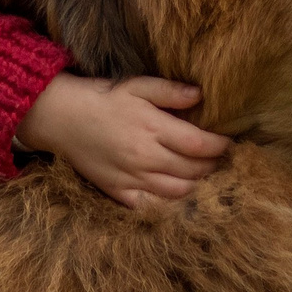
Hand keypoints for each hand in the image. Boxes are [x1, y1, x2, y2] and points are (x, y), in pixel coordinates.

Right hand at [17, 72, 230, 207]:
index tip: (230, 142)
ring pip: (177, 192)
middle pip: (193, 170)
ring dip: (197, 185)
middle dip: (213, 166)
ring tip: (204, 175)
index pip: (200, 144)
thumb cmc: (103, 98)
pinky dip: (169, 204)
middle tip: (222, 159)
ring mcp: (131, 177)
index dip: (220, 146)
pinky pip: (151, 206)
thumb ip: (170, 91)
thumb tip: (201, 95)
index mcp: (153, 128)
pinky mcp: (118, 191)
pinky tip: (178, 196)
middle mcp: (145, 157)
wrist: (61, 117)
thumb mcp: (137, 85)